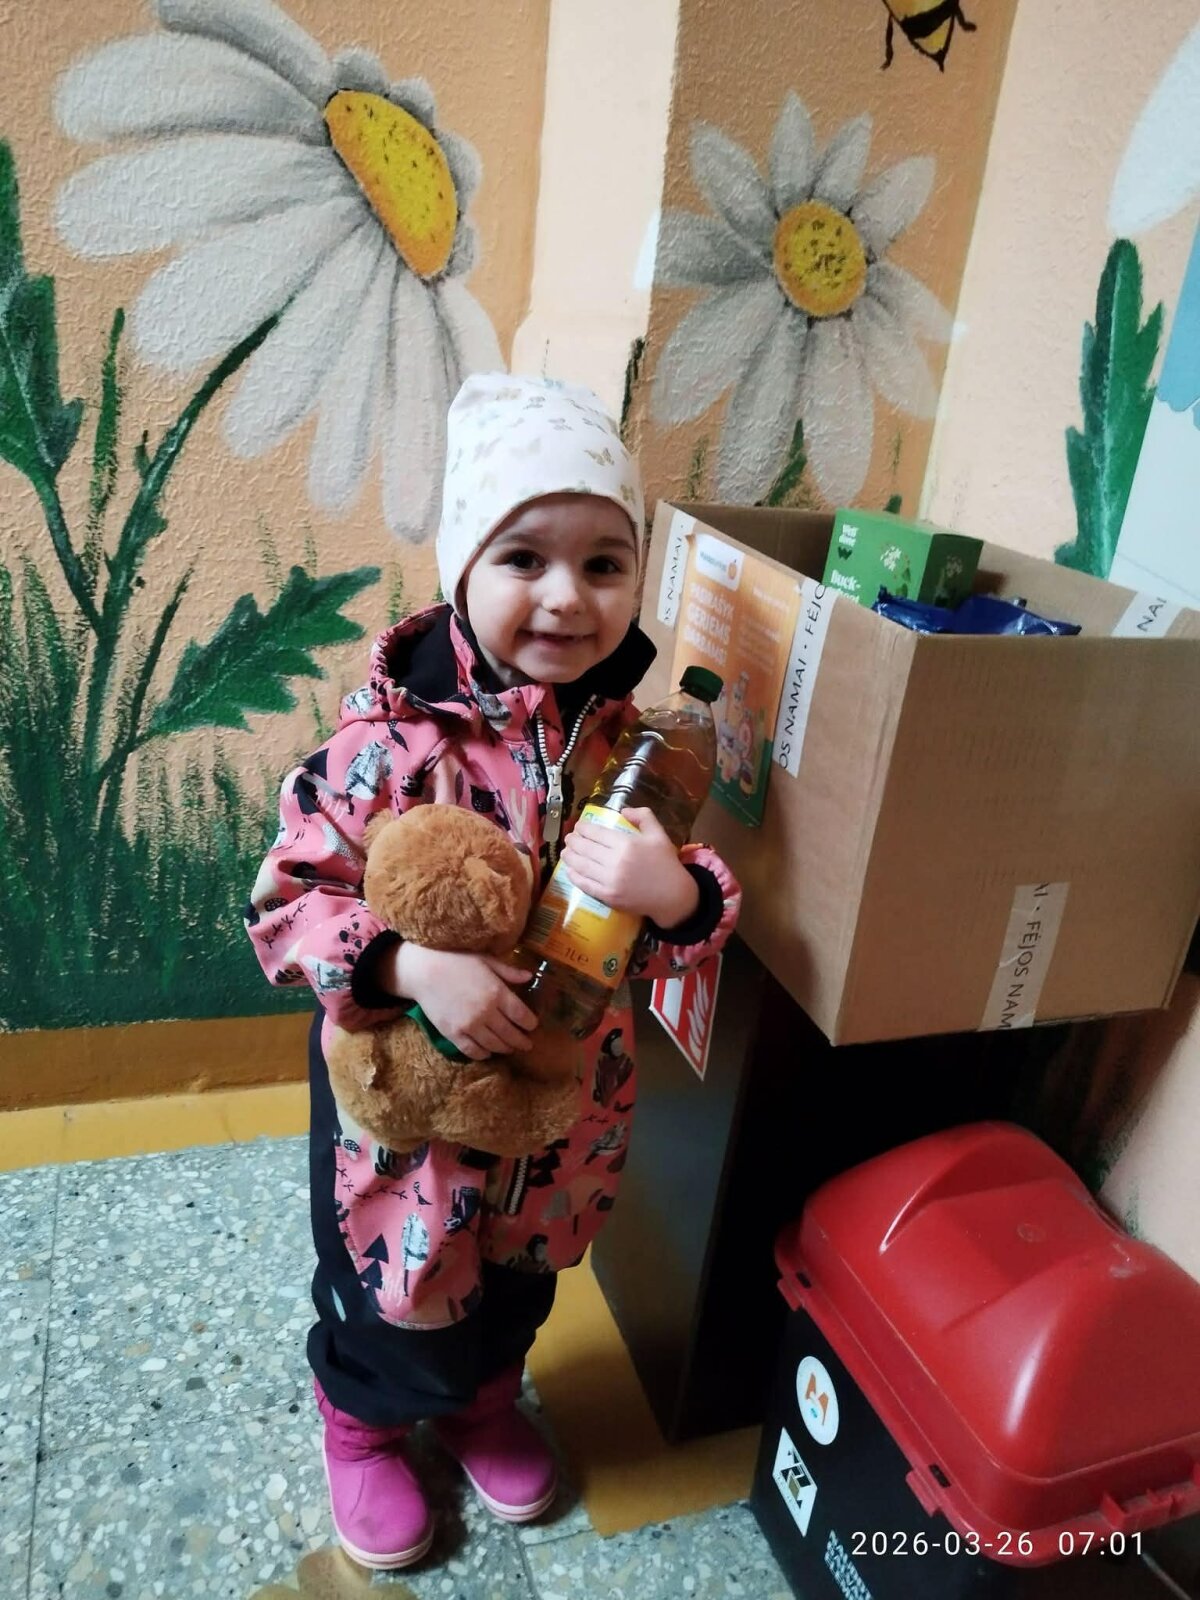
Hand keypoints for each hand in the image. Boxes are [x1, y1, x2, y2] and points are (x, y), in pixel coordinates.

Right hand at [384, 944, 537, 1061]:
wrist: (424, 971)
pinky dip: (484, 1055)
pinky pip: (473, 1051)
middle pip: (511, 1034)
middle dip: (522, 1041)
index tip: (533, 1025)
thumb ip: (508, 971)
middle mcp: (486, 1012)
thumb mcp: (486, 960)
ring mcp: (469, 1026)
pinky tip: (488, 1052)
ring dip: (505, 1049)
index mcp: (497, 993)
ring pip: (495, 1046)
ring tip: (510, 1048)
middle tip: (527, 1044)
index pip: (522, 1016)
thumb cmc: (456, 961)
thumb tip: (529, 976)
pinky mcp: (454, 1034)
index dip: (531, 1023)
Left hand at [559, 807, 699, 928]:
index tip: (579, 826)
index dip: (583, 828)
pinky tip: (569, 870)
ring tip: (565, 852)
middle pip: (585, 847)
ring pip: (581, 865)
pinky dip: (574, 876)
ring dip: (569, 857)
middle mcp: (615, 861)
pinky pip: (585, 884)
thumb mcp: (658, 834)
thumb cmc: (666, 863)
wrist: (672, 895)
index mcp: (626, 843)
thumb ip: (643, 816)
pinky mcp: (607, 896)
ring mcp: (610, 880)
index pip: (596, 832)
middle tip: (569, 838)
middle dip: (573, 841)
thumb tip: (623, 810)